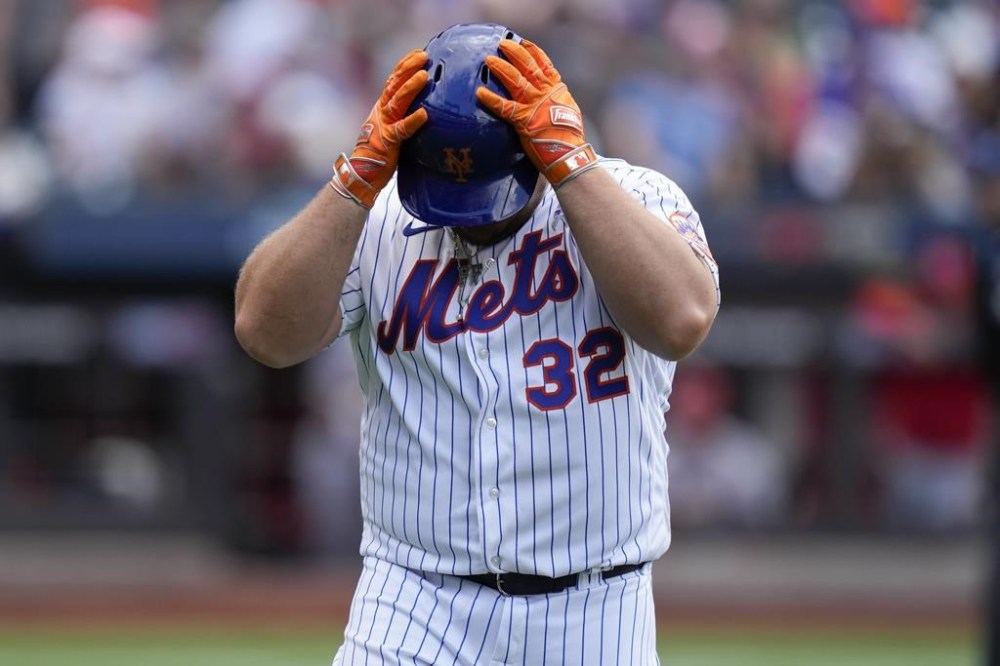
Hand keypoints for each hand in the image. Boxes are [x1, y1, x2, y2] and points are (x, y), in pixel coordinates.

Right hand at [331, 50, 428, 207]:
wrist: (361, 174)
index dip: (404, 65)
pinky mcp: (387, 142)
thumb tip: (423, 108)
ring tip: (424, 76)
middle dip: (408, 68)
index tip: (418, 53)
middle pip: (394, 84)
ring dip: (410, 88)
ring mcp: (383, 125)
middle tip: (424, 56)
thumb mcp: (390, 128)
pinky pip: (402, 130)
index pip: (393, 80)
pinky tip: (424, 114)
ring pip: (396, 102)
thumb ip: (400, 116)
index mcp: (381, 107)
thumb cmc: (379, 153)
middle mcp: (380, 112)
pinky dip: (413, 121)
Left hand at [476, 40, 598, 187]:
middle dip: (514, 53)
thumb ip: (557, 99)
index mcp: (556, 89)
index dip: (533, 51)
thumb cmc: (569, 136)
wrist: (570, 153)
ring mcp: (533, 105)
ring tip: (488, 60)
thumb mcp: (568, 110)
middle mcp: (544, 93)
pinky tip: (479, 92)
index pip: (544, 64)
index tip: (523, 42)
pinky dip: (491, 99)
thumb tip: (552, 94)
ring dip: (501, 68)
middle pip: (527, 66)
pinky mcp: (523, 120)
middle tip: (502, 44)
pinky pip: (504, 107)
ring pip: (515, 80)